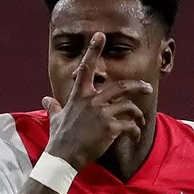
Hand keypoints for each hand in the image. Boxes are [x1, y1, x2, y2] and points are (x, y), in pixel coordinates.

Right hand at [42, 32, 152, 169]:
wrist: (63, 157)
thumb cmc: (59, 138)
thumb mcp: (54, 119)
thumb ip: (54, 107)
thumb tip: (46, 100)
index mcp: (80, 96)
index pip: (86, 68)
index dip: (93, 50)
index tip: (100, 35)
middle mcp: (92, 101)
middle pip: (122, 87)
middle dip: (138, 87)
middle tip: (147, 89)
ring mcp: (102, 114)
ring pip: (129, 107)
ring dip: (137, 115)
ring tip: (140, 121)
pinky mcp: (110, 128)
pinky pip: (130, 126)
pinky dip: (135, 130)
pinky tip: (135, 135)